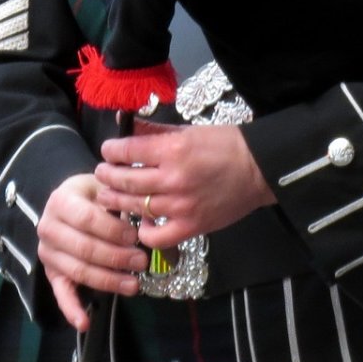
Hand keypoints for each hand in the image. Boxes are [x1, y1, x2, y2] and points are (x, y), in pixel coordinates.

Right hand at [38, 172, 146, 329]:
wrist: (72, 200)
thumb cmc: (95, 193)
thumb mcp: (105, 188)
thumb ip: (120, 202)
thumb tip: (146, 222)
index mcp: (61, 201)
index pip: (87, 219)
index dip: (112, 230)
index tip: (135, 237)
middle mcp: (48, 227)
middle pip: (84, 248)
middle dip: (116, 258)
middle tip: (142, 262)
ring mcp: (48, 253)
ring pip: (78, 271)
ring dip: (107, 281)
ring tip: (134, 285)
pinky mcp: (51, 272)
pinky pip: (60, 293)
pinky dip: (71, 310)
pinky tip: (85, 323)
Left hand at [94, 122, 274, 246]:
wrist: (260, 169)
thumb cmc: (227, 145)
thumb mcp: (190, 131)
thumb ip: (156, 130)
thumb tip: (127, 125)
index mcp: (174, 149)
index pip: (127, 151)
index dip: (111, 151)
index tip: (108, 151)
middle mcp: (173, 178)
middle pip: (124, 180)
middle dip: (107, 175)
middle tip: (102, 173)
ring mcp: (180, 205)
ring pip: (134, 207)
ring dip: (116, 200)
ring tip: (110, 195)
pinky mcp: (191, 226)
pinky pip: (155, 237)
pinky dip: (143, 231)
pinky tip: (142, 221)